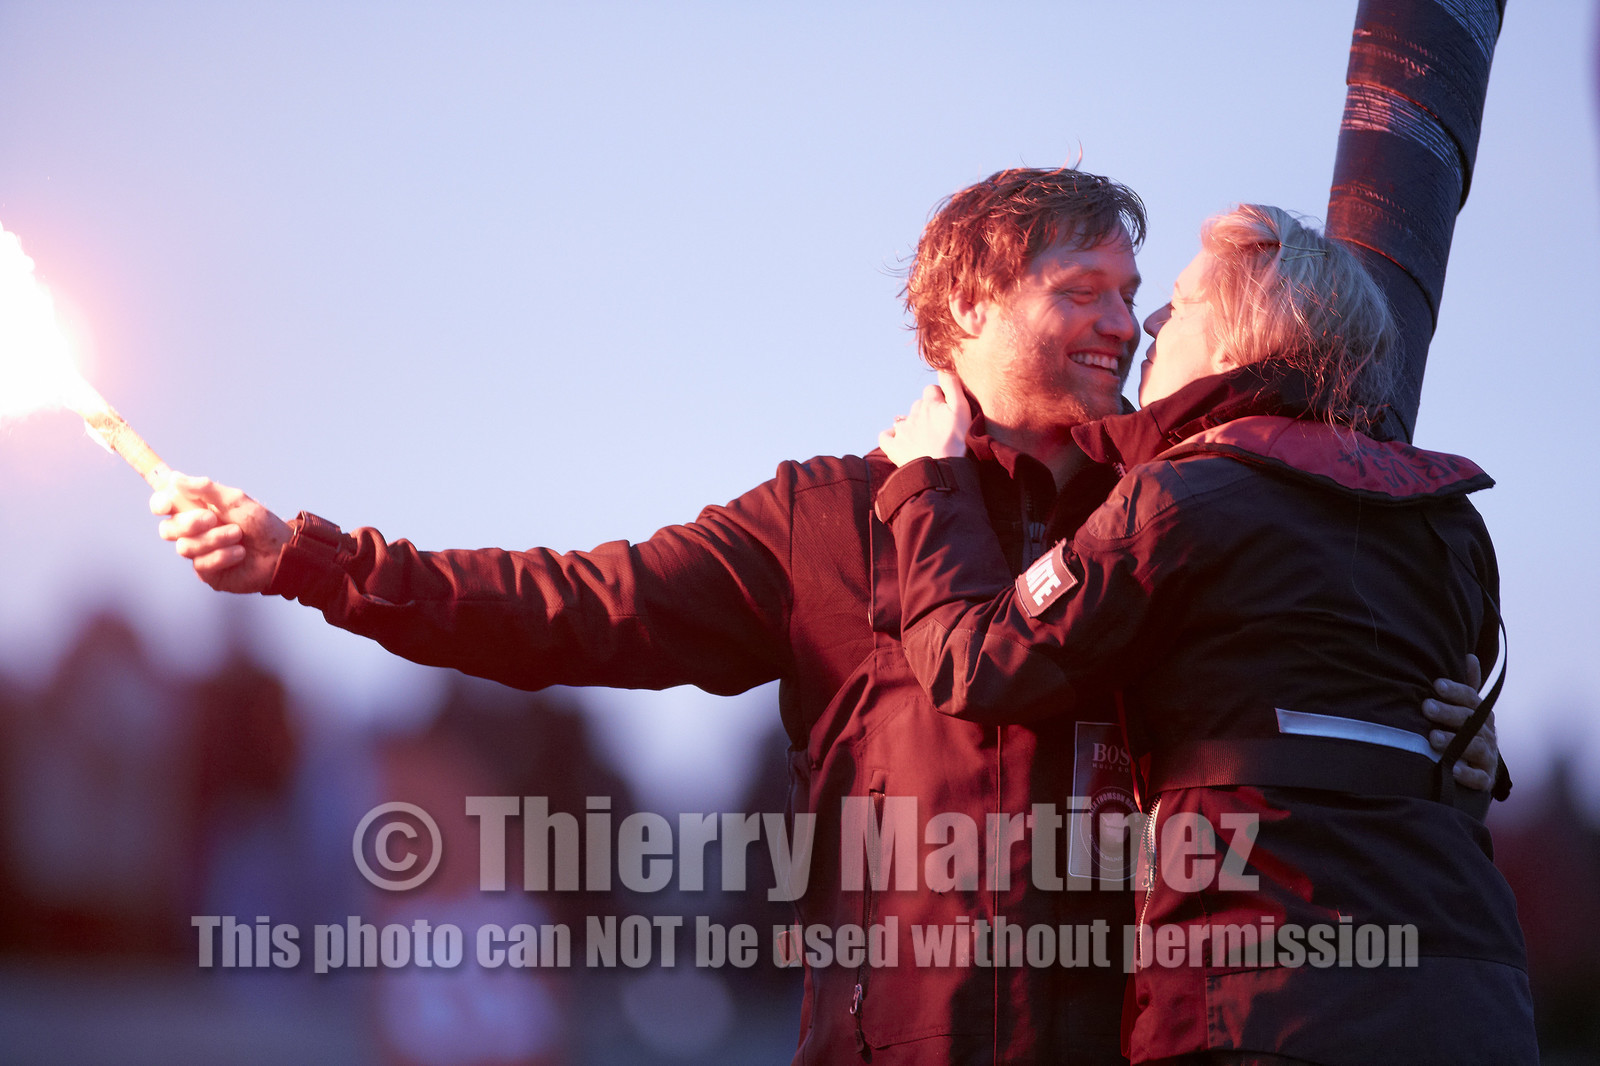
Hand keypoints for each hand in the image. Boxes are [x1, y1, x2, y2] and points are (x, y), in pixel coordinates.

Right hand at [151, 473, 291, 594]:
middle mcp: (194, 533)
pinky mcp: (208, 573)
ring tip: (238, 536)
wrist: (282, 552)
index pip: (165, 506)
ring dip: (215, 539)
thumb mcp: (235, 501)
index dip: (159, 504)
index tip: (166, 504)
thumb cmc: (261, 525)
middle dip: (189, 523)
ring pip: (185, 547)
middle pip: (167, 529)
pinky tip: (239, 554)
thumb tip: (174, 478)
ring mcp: (199, 554)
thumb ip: (205, 489)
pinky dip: (223, 556)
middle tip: (213, 519)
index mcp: (197, 511)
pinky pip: (201, 564)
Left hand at [879, 369, 972, 466]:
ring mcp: (902, 430)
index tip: (947, 413)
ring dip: (912, 425)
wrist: (942, 470)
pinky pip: (885, 436)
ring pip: (904, 420)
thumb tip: (943, 367)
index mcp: (930, 403)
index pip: (931, 391)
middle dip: (926, 413)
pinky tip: (899, 441)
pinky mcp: (893, 447)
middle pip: (918, 405)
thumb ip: (953, 386)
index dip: (940, 399)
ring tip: (924, 439)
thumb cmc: (958, 441)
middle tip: (938, 429)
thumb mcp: (962, 410)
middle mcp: (913, 413)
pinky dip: (890, 436)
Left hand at [1421, 653, 1498, 791]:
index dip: (1456, 691)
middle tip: (1426, 707)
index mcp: (1481, 715)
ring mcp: (1488, 758)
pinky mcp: (1485, 779)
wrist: (1478, 771)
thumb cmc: (1465, 733)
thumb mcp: (1466, 710)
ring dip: (1455, 742)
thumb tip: (1470, 656)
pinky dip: (1468, 774)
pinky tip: (1454, 769)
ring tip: (1433, 738)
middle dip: (1449, 713)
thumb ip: (1466, 688)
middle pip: (1472, 722)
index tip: (1436, 685)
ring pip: (1476, 747)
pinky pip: (1480, 778)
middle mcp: (1488, 735)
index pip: (1472, 700)